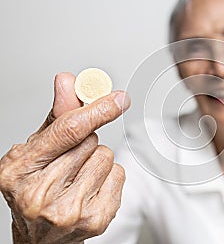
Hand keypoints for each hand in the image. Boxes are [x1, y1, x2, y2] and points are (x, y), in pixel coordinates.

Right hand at [0, 73, 130, 243]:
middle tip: (70, 161)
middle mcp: (41, 194)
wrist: (41, 237)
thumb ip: (56, 116)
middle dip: (86, 143)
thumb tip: (67, 80)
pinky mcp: (96, 220)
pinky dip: (109, 177)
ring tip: (78, 177)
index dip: (97, 110)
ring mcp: (70, 211)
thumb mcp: (36, 150)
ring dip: (97, 161)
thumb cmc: (36, 188)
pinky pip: (118, 175)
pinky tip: (90, 190)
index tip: (118, 98)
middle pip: (91, 142)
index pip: (69, 131)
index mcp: (19, 171)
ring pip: (106, 156)